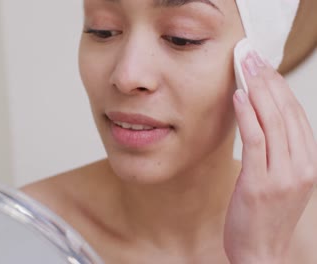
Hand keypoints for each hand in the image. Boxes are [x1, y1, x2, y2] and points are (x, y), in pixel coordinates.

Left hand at [223, 51, 316, 263]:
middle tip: (251, 55)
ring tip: (244, 65)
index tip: (262, 64)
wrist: (261, 255)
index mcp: (307, 162)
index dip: (278, 85)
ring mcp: (285, 175)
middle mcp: (302, 165)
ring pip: (275, 121)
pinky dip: (249, 116)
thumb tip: (259, 117)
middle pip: (287, 112)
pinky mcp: (262, 184)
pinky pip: (257, 141)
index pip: (295, 114)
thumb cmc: (264, 217)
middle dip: (268, 79)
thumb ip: (275, 151)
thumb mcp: (278, 179)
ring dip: (258, 89)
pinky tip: (239, 96)